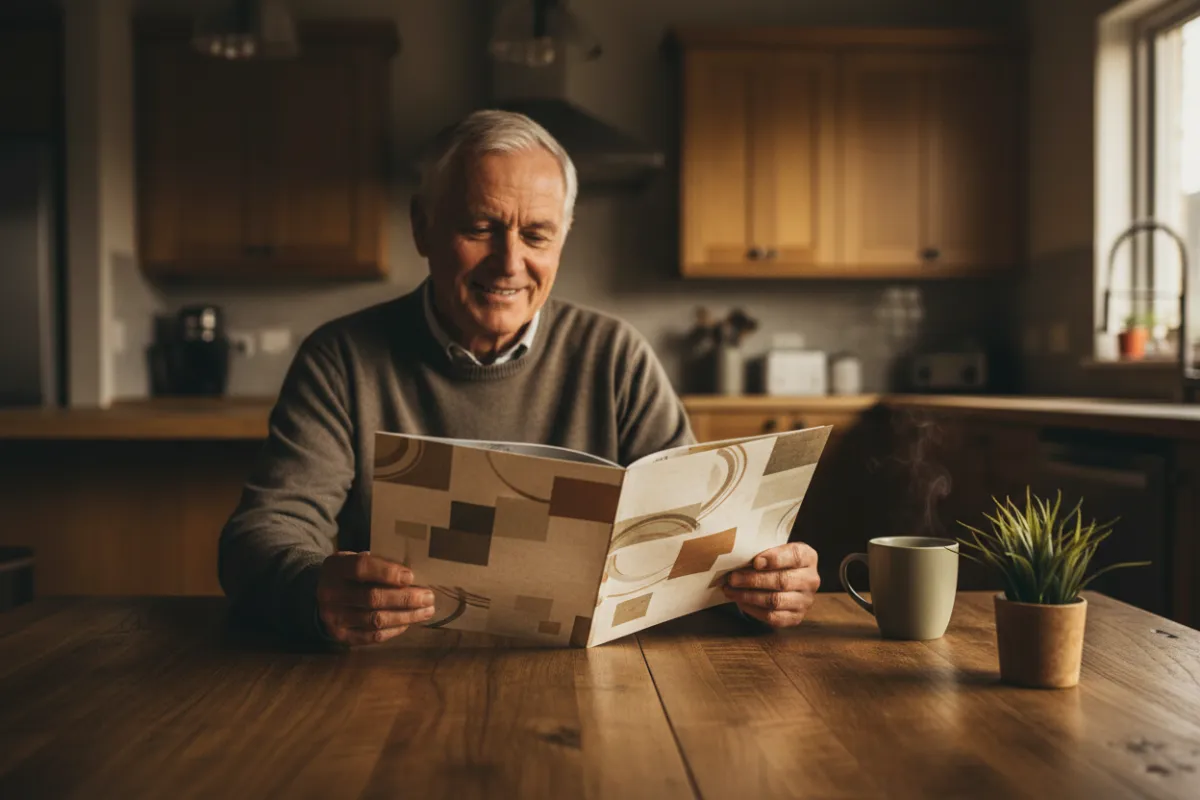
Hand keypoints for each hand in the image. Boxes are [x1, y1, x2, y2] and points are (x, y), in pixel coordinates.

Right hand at [316, 551, 435, 644]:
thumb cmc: (349, 573)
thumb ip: (378, 563)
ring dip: (405, 616)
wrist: (320, 593)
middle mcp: (330, 593)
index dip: (387, 572)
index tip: (411, 576)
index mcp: (335, 568)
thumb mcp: (355, 558)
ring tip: (426, 611)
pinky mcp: (340, 636)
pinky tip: (408, 623)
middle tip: (428, 597)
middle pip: (372, 598)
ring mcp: (334, 617)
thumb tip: (411, 575)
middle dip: (405, 598)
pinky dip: (394, 630)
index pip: (361, 568)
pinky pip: (372, 636)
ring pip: (375, 620)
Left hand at [722, 542, 819, 627]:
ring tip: (730, 590)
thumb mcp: (774, 549)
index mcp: (808, 557)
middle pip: (782, 581)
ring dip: (748, 596)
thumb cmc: (774, 561)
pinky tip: (740, 602)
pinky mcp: (796, 617)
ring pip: (775, 600)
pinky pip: (773, 616)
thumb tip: (738, 556)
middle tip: (733, 578)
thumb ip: (762, 550)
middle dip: (753, 580)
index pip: (794, 556)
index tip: (755, 562)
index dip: (774, 559)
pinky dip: (753, 610)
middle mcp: (811, 579)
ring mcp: (805, 601)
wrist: (785, 580)